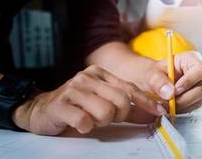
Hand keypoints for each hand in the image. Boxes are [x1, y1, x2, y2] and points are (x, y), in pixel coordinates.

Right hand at [13, 65, 164, 135]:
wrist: (40, 110)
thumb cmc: (77, 107)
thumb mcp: (104, 103)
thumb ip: (129, 108)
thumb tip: (154, 114)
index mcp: (100, 74)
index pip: (130, 88)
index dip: (147, 102)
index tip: (161, 112)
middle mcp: (87, 77)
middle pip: (121, 100)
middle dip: (119, 115)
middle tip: (107, 119)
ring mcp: (73, 89)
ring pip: (106, 111)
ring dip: (101, 122)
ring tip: (91, 120)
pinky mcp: (61, 104)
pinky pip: (85, 120)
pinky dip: (86, 127)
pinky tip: (80, 124)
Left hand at [142, 51, 201, 112]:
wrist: (150, 81)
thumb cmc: (153, 73)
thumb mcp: (151, 74)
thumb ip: (158, 81)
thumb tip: (169, 93)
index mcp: (192, 59)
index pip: (201, 70)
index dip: (189, 82)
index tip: (175, 90)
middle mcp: (199, 73)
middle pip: (200, 89)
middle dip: (183, 99)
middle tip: (167, 102)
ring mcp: (199, 86)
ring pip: (197, 100)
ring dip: (181, 106)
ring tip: (165, 104)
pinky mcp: (196, 98)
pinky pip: (193, 107)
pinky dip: (181, 109)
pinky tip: (170, 106)